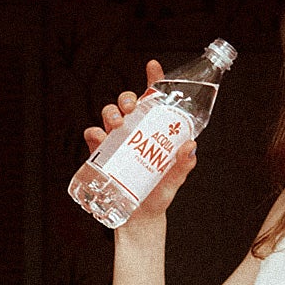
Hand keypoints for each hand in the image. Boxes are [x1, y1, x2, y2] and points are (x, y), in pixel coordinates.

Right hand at [82, 57, 198, 221]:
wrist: (141, 218)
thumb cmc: (159, 193)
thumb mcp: (175, 178)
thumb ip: (184, 163)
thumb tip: (190, 146)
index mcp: (153, 129)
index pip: (153, 98)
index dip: (153, 79)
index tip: (153, 66)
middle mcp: (133, 130)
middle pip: (127, 103)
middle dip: (126, 99)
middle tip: (131, 108)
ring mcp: (116, 141)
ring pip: (108, 115)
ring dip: (110, 113)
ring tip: (117, 124)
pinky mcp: (101, 155)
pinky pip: (93, 137)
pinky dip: (94, 133)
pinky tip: (100, 138)